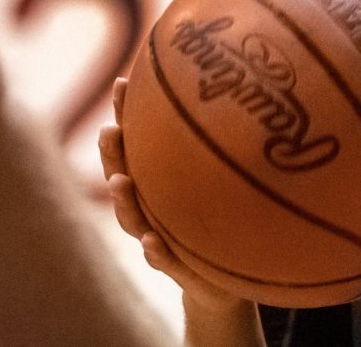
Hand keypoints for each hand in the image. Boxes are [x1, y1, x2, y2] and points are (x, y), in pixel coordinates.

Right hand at [98, 78, 244, 315]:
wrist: (230, 278)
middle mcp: (153, 207)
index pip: (139, 142)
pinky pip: (164, 261)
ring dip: (123, 200)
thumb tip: (250, 84)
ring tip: (119, 180)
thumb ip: (228, 144)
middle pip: (124, 175)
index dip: (126, 114)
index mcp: (161, 181)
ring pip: (134, 218)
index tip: (123, 82)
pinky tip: (151, 242)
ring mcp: (161, 237)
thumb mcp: (227, 179)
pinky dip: (156, 252)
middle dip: (113, 153)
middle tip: (109, 130)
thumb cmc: (225, 219)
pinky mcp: (178, 268)